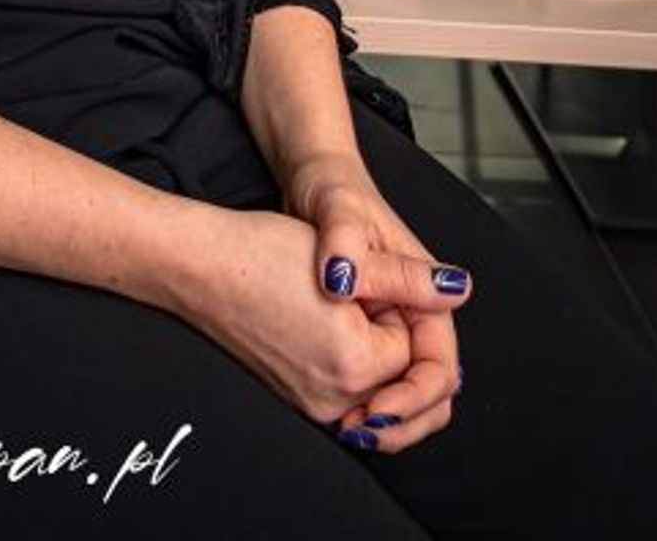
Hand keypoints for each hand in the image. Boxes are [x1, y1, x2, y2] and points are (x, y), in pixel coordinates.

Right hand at [161, 203, 416, 428]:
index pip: (416, 351)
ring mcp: (311, 404)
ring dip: (373, 353)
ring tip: (338, 306)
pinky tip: (327, 322)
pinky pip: (347, 392)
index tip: (363, 280)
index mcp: (353, 367)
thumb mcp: (346, 256)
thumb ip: (409, 281)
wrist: (199, 265)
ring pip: (376, 387)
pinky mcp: (296, 399)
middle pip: (400, 381)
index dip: (397, 306)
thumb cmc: (260, 253)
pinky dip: (351, 363)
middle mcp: (332, 401)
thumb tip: (457, 288)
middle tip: (357, 297)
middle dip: (394, 341)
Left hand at [285, 151, 467, 452]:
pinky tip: (331, 410)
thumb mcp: (340, 213)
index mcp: (421, 289)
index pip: (439, 363)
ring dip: (382, 419)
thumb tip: (359, 285)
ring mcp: (386, 325)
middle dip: (403, 420)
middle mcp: (410, 313)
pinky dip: (360, 402)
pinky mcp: (359, 332)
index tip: (377, 412)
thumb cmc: (329, 188)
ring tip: (346, 429)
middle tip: (360, 434)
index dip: (414, 395)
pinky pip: (373, 382)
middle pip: (429, 389)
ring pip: (402, 391)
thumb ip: (354, 249)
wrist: (308, 181)